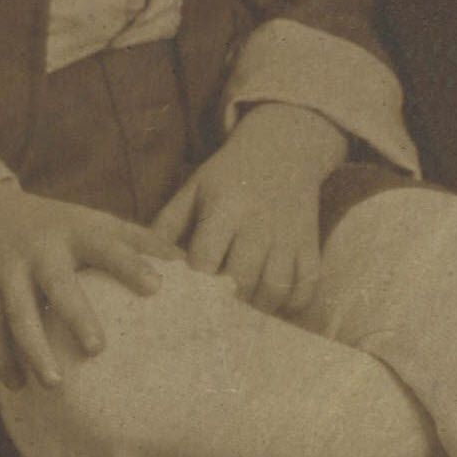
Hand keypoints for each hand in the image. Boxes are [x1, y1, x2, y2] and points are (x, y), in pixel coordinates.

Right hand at [0, 183, 165, 389]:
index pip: (107, 246)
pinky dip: (2, 357)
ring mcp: (8, 270)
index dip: (131, 265)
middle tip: (97, 349)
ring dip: (34, 349)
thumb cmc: (58, 226)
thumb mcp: (96, 222)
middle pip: (58, 284)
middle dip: (76, 315)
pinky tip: (18, 384)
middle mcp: (41, 250)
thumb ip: (142, 242)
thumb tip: (200, 269)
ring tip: (55, 383)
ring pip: (18, 313)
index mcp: (76, 231)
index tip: (156, 287)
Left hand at [152, 101, 346, 313]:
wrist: (284, 148)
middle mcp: (259, 222)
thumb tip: (146, 265)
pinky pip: (305, 286)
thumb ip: (167, 225)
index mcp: (225, 207)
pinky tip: (272, 299)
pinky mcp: (310, 244)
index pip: (205, 258)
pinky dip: (290, 302)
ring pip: (275, 288)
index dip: (194, 281)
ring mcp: (289, 235)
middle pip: (241, 278)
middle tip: (213, 307)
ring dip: (256, 305)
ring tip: (241, 307)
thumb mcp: (194, 189)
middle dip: (225, 300)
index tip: (187, 292)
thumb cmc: (229, 176)